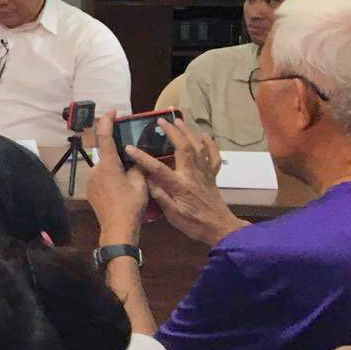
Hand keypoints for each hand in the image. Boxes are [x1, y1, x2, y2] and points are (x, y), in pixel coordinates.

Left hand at [85, 118, 148, 242]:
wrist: (117, 229)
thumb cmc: (130, 206)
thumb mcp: (140, 183)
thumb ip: (137, 166)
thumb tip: (134, 158)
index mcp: (107, 165)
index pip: (104, 137)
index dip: (107, 121)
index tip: (112, 111)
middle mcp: (95, 170)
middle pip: (108, 155)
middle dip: (120, 156)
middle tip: (134, 164)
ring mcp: (91, 180)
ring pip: (105, 168)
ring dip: (116, 169)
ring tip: (129, 182)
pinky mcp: (90, 190)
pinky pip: (102, 178)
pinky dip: (111, 179)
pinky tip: (121, 190)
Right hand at [133, 118, 244, 247]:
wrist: (220, 228)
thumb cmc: (194, 224)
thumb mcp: (173, 215)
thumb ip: (160, 196)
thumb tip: (146, 181)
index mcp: (180, 185)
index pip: (158, 168)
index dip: (143, 157)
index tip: (130, 147)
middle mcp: (193, 174)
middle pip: (183, 147)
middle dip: (172, 132)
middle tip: (161, 120)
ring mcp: (204, 173)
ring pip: (198, 147)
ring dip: (188, 132)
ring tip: (179, 120)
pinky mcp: (212, 175)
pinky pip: (213, 156)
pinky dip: (210, 144)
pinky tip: (204, 135)